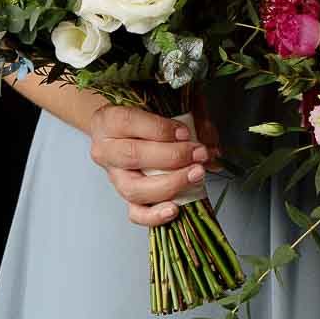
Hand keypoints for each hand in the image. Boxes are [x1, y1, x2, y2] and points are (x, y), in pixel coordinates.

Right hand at [88, 103, 223, 227]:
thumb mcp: (171, 103)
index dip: (161, 130)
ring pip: (135, 189)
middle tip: (199, 154)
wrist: (124, 129)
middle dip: (172, 157)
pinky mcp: (126, 195)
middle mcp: (107, 150)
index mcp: (111, 120)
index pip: (130, 123)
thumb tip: (212, 146)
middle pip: (133, 156)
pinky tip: (174, 209)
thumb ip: (192, 118)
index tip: (185, 133)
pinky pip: (135, 212)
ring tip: (195, 176)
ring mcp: (115, 176)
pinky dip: (154, 215)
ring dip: (170, 185)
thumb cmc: (148, 114)